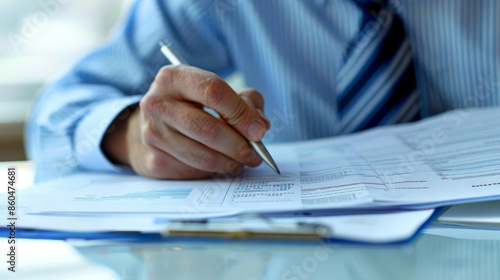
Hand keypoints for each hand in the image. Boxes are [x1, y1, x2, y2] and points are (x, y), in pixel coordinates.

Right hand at [103, 65, 269, 178]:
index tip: (258, 130)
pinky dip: (214, 170)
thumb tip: (260, 126)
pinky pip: (193, 171)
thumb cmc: (192, 104)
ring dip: (230, 162)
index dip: (241, 113)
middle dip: (238, 145)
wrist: (152, 125)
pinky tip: (221, 163)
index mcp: (173, 78)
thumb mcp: (215, 90)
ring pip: (202, 155)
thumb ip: (244, 101)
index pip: (213, 91)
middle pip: (207, 128)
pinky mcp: (154, 160)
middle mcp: (157, 104)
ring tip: (243, 160)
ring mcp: (153, 134)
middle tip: (255, 153)